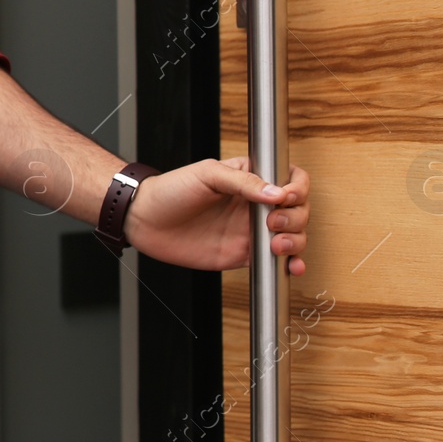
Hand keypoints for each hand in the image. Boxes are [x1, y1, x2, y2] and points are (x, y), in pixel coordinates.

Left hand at [122, 156, 309, 274]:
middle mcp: (255, 204)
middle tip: (272, 222)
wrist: (145, 220)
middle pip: (298, 209)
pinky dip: (290, 265)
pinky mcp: (244, 254)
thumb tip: (276, 194)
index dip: (297, 187)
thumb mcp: (207, 174)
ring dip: (296, 241)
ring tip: (276, 244)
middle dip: (295, 217)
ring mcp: (251, 230)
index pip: (289, 177)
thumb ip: (243, 182)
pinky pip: (275, 261)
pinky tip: (291, 267)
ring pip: (293, 236)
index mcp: (249, 178)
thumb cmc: (171, 190)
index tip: (286, 196)